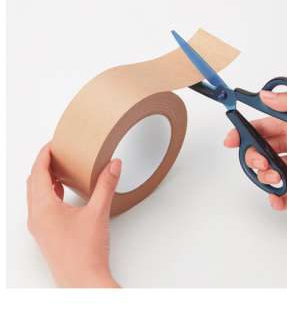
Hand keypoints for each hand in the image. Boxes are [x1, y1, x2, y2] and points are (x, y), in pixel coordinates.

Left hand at [27, 143, 121, 286]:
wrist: (82, 281)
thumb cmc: (85, 252)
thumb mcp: (98, 213)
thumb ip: (106, 185)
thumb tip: (113, 165)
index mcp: (43, 208)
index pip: (37, 172)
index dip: (44, 154)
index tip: (53, 143)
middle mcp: (36, 216)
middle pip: (33, 181)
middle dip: (44, 164)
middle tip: (58, 153)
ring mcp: (39, 226)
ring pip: (36, 194)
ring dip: (46, 179)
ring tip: (61, 169)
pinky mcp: (46, 233)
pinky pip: (41, 206)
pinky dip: (50, 193)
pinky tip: (64, 192)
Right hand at [224, 90, 286, 209]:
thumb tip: (264, 96)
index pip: (261, 128)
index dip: (243, 133)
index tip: (230, 140)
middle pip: (263, 151)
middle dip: (254, 158)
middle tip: (260, 163)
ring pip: (273, 172)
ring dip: (266, 178)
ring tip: (273, 179)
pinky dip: (282, 199)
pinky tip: (277, 201)